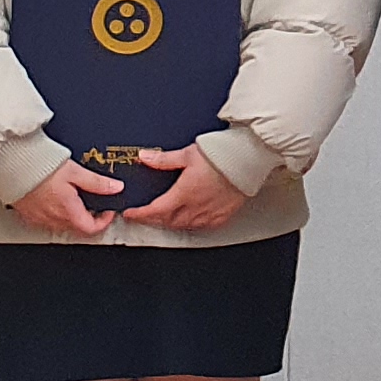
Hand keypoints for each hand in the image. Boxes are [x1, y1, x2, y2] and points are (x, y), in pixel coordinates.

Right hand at [12, 160, 122, 238]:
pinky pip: (45, 220)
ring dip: (71, 216)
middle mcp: (52, 219)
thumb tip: (115, 188)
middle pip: (76, 228)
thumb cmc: (39, 166)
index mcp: (66, 211)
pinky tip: (55, 198)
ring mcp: (37, 218)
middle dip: (88, 218)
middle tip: (94, 203)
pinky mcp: (26, 214)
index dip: (103, 222)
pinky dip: (55, 213)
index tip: (107, 210)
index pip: (90, 229)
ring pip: (61, 225)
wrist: (10, 163)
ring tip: (74, 198)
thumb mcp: (75, 172)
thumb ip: (97, 183)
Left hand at [117, 145, 246, 231]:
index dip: (140, 214)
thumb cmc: (223, 154)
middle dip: (154, 219)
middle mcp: (196, 206)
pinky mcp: (224, 213)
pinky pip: (204, 226)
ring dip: (171, 223)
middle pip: (168, 221)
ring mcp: (211, 211)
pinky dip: (193, 225)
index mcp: (184, 193)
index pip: (156, 210)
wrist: (249, 158)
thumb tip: (144, 158)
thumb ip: (164, 159)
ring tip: (165, 218)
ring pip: (185, 225)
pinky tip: (192, 220)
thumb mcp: (188, 153)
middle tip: (146, 215)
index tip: (131, 214)